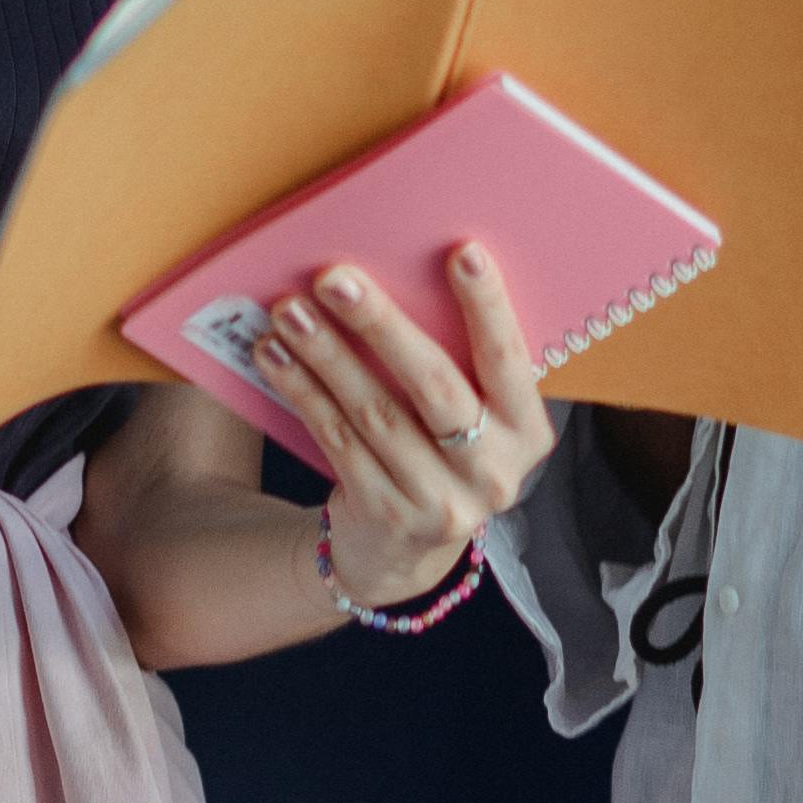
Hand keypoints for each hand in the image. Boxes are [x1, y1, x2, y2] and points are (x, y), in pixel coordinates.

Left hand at [254, 245, 555, 614]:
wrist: (402, 551)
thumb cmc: (439, 451)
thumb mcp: (471, 416)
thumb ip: (458, 362)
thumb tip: (398, 272)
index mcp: (526, 432)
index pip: (508, 361)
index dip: (489, 308)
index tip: (464, 252)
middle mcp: (492, 472)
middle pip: (434, 387)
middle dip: (381, 325)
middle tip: (335, 277)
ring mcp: (440, 501)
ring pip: (375, 413)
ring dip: (326, 355)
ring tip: (290, 311)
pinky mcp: (386, 514)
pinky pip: (338, 440)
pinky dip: (304, 392)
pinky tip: (276, 356)